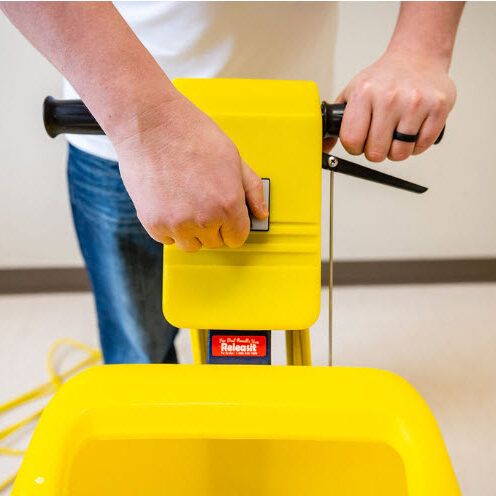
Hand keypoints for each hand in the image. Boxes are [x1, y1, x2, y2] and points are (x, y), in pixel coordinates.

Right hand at [113, 94, 267, 251]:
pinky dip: (169, 227)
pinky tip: (171, 203)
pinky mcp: (153, 223)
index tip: (226, 214)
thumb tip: (261, 212)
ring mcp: (177, 224)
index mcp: (228, 205)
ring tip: (187, 202)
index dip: (234, 225)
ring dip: (191, 231)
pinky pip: (166, 239)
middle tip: (204, 199)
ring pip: (191, 245)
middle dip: (213, 226)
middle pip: (215, 243)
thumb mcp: (234, 158)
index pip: (238, 238)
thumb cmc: (192, 135)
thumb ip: (252, 190)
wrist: (151, 124)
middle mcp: (204, 219)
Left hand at [324, 49, 456, 160]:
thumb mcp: (353, 92)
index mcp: (364, 93)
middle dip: (375, 150)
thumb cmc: (384, 78)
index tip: (359, 141)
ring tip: (396, 133)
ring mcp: (415, 103)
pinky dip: (415, 146)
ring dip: (396, 150)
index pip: (352, 141)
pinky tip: (411, 130)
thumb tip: (323, 147)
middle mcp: (389, 97)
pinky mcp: (438, 108)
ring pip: (400, 154)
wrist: (417, 55)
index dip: (354, 147)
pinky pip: (421, 147)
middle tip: (379, 137)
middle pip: (376, 153)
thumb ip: (337, 121)